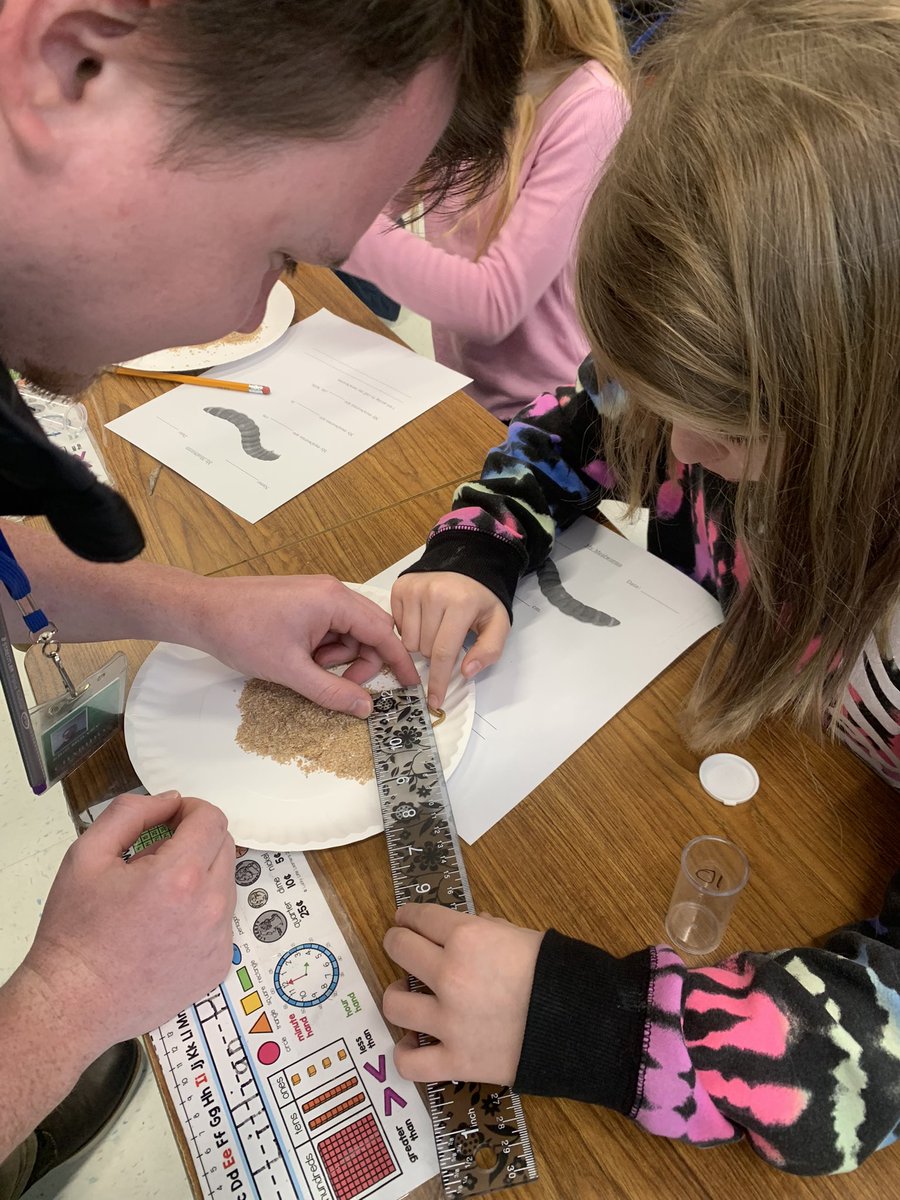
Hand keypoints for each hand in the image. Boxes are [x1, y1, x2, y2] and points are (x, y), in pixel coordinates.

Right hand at [22, 791, 235, 1059]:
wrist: (72, 1004)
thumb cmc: (75, 932)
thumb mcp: (87, 854)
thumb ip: (131, 813)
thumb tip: (170, 801)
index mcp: (181, 876)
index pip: (212, 819)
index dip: (189, 811)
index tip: (169, 820)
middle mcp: (211, 908)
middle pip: (224, 847)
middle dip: (194, 841)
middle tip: (153, 860)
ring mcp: (219, 941)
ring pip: (224, 883)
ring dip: (199, 878)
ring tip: (155, 899)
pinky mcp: (217, 966)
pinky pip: (221, 922)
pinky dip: (199, 915)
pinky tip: (163, 930)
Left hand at [196, 574, 418, 716]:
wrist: (201, 611)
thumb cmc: (242, 632)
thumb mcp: (290, 671)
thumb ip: (331, 692)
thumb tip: (364, 708)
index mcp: (334, 600)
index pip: (383, 632)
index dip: (399, 661)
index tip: (410, 685)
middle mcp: (331, 591)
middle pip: (369, 631)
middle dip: (361, 662)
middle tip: (341, 686)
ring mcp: (317, 594)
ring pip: (349, 632)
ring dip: (338, 657)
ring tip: (307, 668)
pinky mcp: (304, 601)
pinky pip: (330, 627)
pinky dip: (323, 649)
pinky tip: (300, 659)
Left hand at [382, 905, 542, 1085]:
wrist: (581, 1023)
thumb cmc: (555, 973)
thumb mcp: (522, 936)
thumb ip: (490, 929)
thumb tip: (473, 923)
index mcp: (467, 937)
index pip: (420, 917)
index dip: (408, 916)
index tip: (405, 919)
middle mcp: (450, 975)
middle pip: (399, 949)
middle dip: (397, 943)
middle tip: (401, 947)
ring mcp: (449, 1021)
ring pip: (394, 1004)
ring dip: (397, 996)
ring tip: (407, 997)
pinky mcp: (456, 1061)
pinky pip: (411, 1062)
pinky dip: (406, 1054)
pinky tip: (412, 1045)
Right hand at [391, 573, 509, 706]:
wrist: (468, 564)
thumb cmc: (481, 598)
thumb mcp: (498, 623)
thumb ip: (489, 650)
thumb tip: (466, 672)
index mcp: (461, 603)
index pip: (443, 653)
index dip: (438, 681)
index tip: (434, 701)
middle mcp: (434, 593)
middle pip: (424, 649)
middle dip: (435, 654)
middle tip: (448, 638)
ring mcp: (414, 588)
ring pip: (408, 641)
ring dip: (421, 643)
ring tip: (436, 627)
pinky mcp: (401, 587)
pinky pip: (397, 626)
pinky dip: (409, 629)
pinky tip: (423, 618)